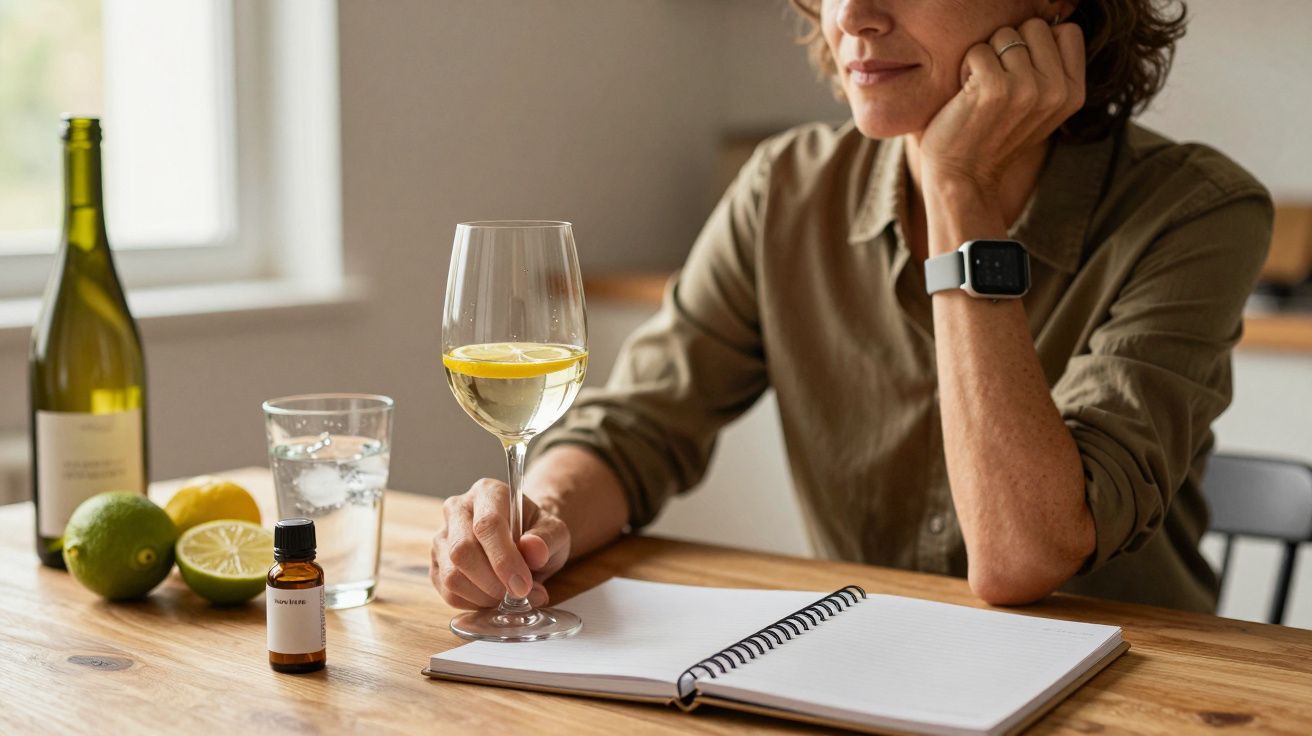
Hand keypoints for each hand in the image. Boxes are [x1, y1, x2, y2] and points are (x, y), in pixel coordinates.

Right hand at [430, 478, 569, 608]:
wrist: (524, 542)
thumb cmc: (537, 534)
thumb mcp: (555, 532)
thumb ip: (547, 539)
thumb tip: (533, 550)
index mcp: (488, 492)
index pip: (487, 525)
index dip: (504, 560)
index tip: (523, 585)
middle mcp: (458, 509)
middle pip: (462, 551)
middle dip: (493, 583)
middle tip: (520, 595)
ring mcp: (442, 537)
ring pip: (451, 575)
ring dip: (484, 596)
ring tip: (510, 596)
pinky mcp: (436, 564)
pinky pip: (448, 593)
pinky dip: (474, 604)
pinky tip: (494, 598)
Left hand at [919, 17, 1085, 191]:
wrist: (963, 178)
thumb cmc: (993, 136)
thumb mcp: (1039, 106)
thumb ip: (1052, 69)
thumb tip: (1052, 21)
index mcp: (1074, 93)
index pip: (1067, 32)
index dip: (1037, 43)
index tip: (1020, 72)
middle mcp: (1057, 90)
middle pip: (1034, 27)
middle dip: (1009, 48)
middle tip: (996, 85)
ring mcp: (1027, 89)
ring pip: (1004, 35)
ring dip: (985, 59)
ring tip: (981, 92)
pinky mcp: (995, 88)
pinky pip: (977, 50)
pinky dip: (965, 69)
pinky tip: (966, 96)